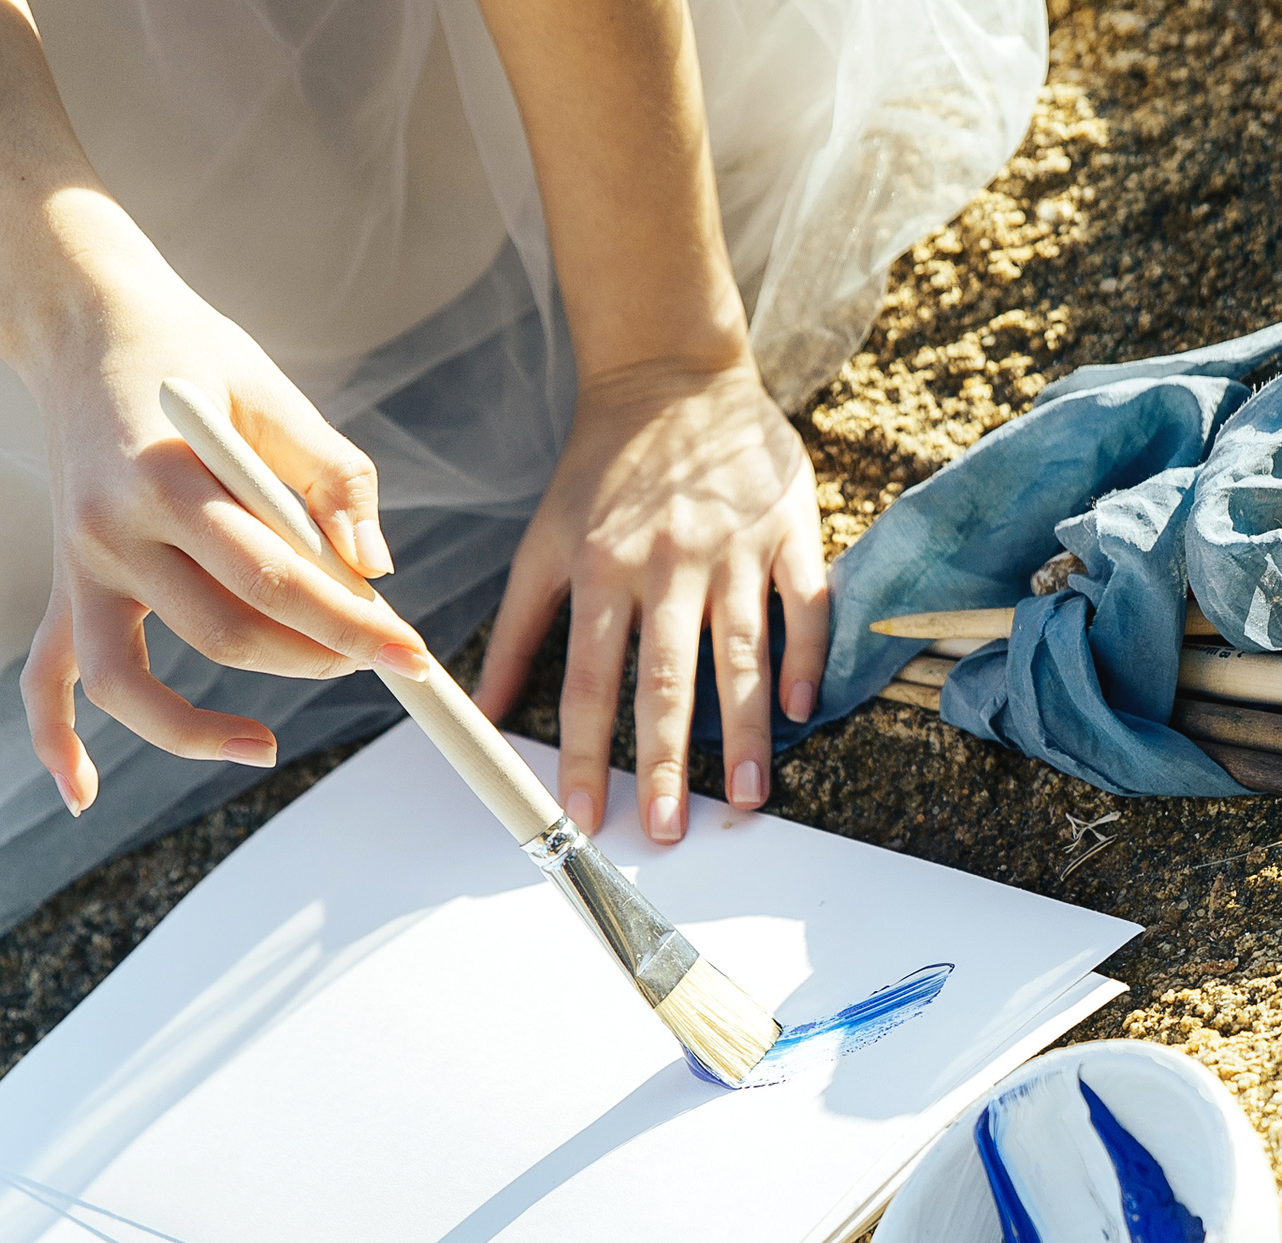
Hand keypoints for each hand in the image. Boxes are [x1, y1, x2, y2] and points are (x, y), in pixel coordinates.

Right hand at [9, 208, 433, 814]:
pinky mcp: (61, 580)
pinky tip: (83, 795)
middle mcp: (110, 527)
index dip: (352, 625)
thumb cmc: (197, 356)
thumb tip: (375, 569)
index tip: (415, 656)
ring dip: (201, 727)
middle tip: (377, 657)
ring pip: (131, 679)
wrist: (82, 322)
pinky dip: (56, 740)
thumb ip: (334, 476)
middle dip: (313, 659)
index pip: (275, 576)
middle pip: (219, 633)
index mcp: (168, 475)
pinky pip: (47, 677)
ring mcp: (76, 560)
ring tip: (267, 743)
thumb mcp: (274, 391)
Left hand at [474, 357, 827, 841]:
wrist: (671, 374)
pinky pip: (805, 605)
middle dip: (667, 761)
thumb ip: (515, 628)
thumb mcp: (543, 539)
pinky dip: (804, 658)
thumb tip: (476, 706)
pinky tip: (799, 712)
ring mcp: (734, 549)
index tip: (584, 816)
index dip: (585, 753)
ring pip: (741, 653)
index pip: (589, 679)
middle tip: (668, 829)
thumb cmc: (603, 468)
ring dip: (745, 732)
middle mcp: (667, 564)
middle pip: (667, 679)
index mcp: (601, 568)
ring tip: (748, 798)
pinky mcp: (789, 531)